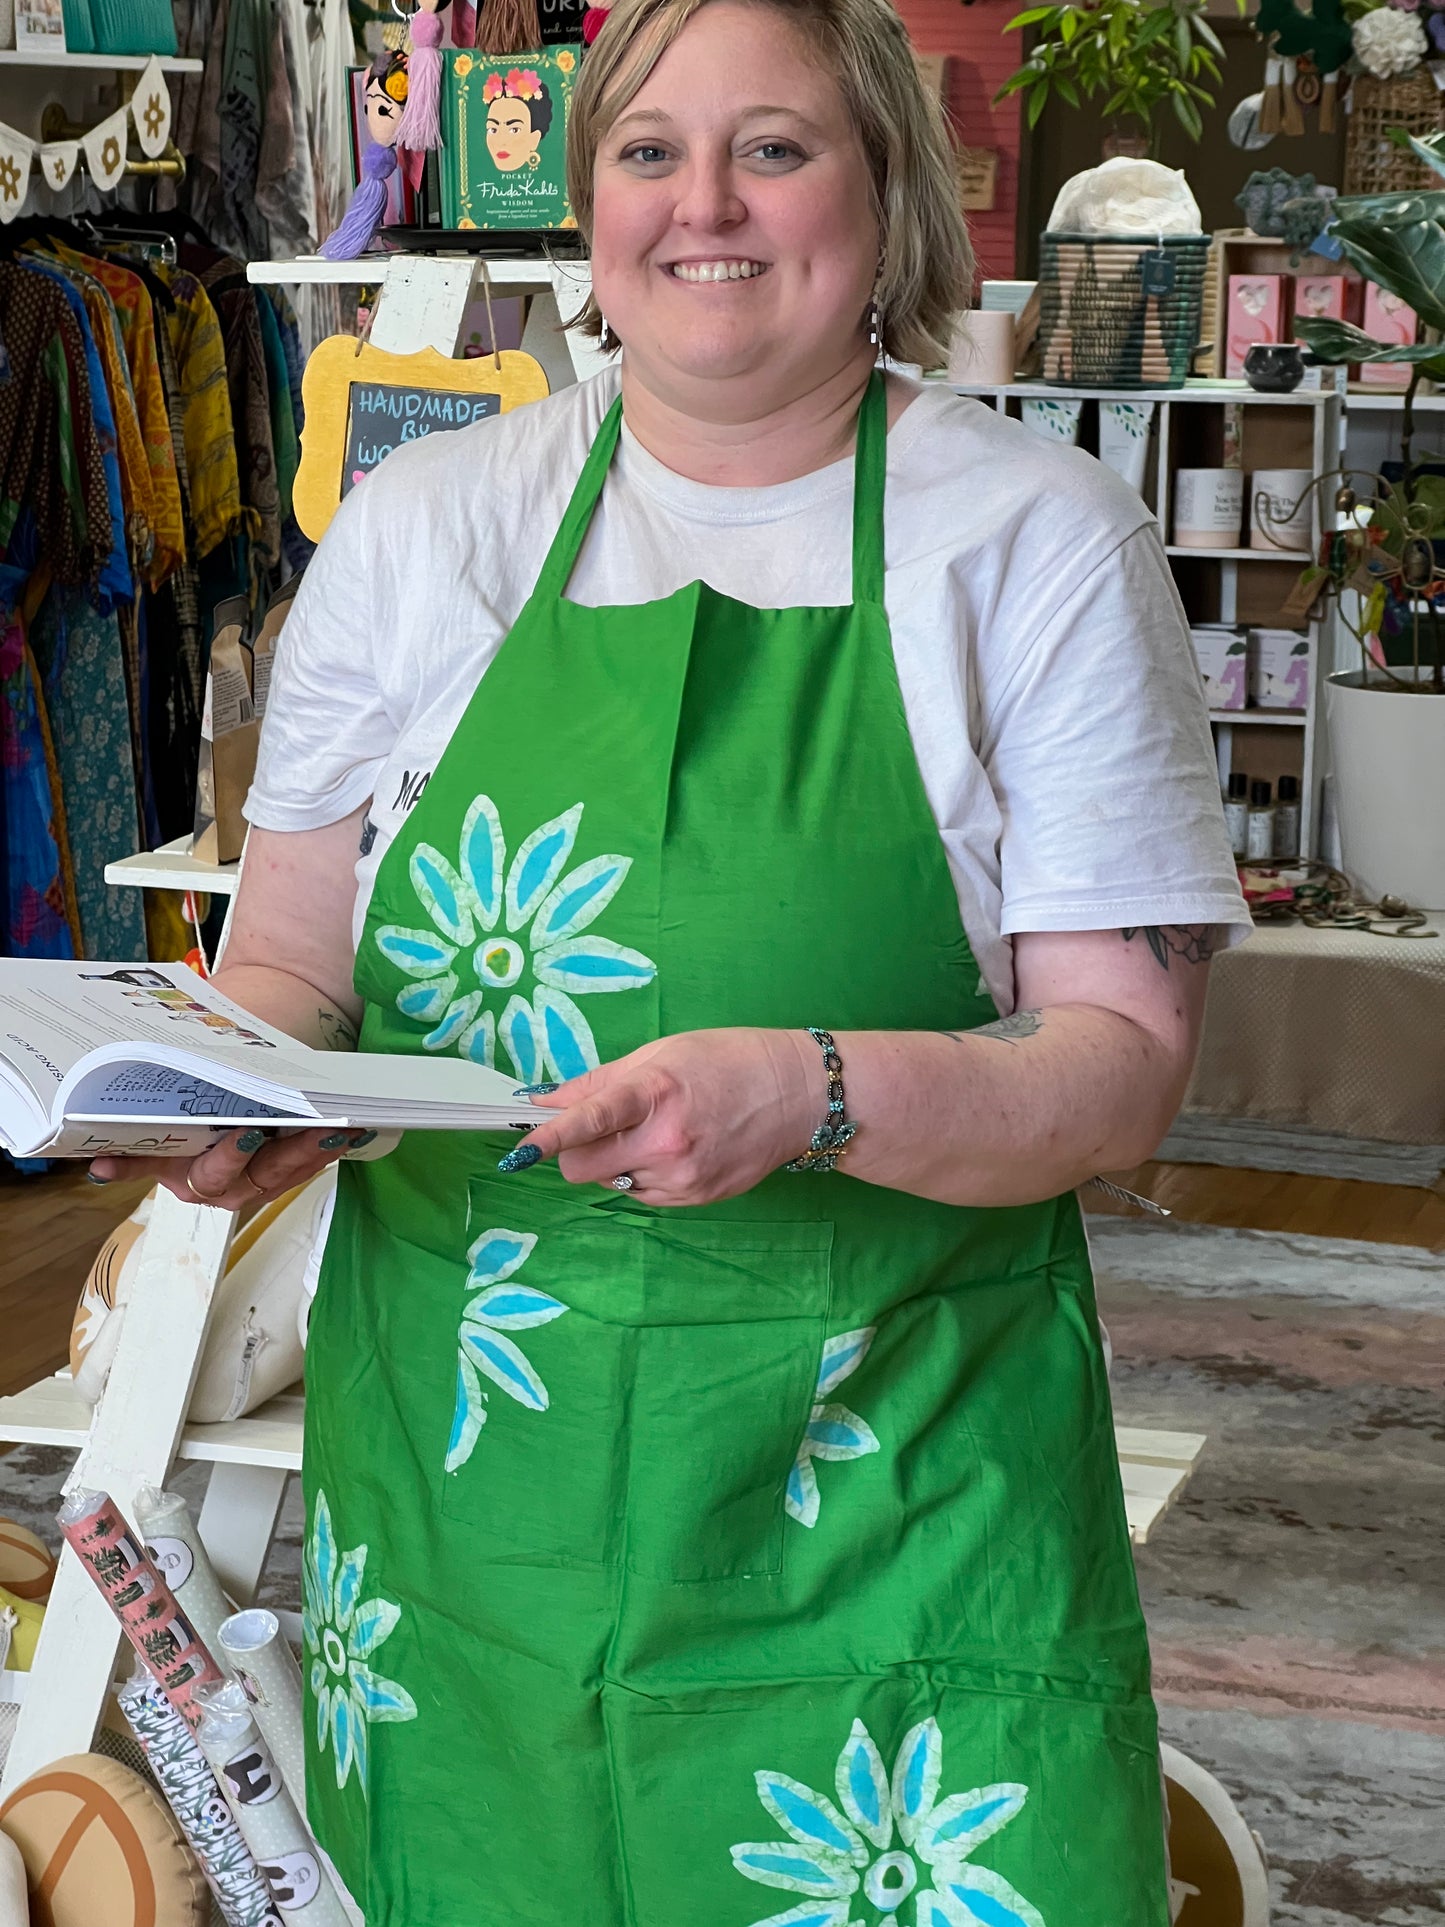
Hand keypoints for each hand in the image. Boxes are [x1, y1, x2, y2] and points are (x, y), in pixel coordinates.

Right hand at [88, 1125, 389, 1211]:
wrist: (215, 1105)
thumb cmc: (182, 1111)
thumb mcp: (158, 1124)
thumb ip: (134, 1147)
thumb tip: (98, 1166)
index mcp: (187, 1176)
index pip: (204, 1171)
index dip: (227, 1155)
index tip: (247, 1132)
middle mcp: (225, 1188)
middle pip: (256, 1175)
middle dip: (284, 1152)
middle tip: (312, 1126)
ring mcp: (258, 1183)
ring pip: (290, 1172)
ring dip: (317, 1150)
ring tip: (341, 1125)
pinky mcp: (287, 1174)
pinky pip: (309, 1166)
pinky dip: (331, 1148)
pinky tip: (355, 1128)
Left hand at [501, 1028, 820, 1206]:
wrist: (798, 1096)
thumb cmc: (728, 1062)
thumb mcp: (662, 1053)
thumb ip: (600, 1081)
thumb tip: (546, 1101)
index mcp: (655, 1092)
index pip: (588, 1121)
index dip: (548, 1139)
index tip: (518, 1153)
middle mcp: (666, 1141)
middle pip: (582, 1168)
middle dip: (574, 1152)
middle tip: (596, 1129)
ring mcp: (681, 1176)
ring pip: (610, 1183)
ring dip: (615, 1162)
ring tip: (655, 1132)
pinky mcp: (695, 1198)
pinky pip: (642, 1195)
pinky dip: (643, 1175)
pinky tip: (676, 1149)